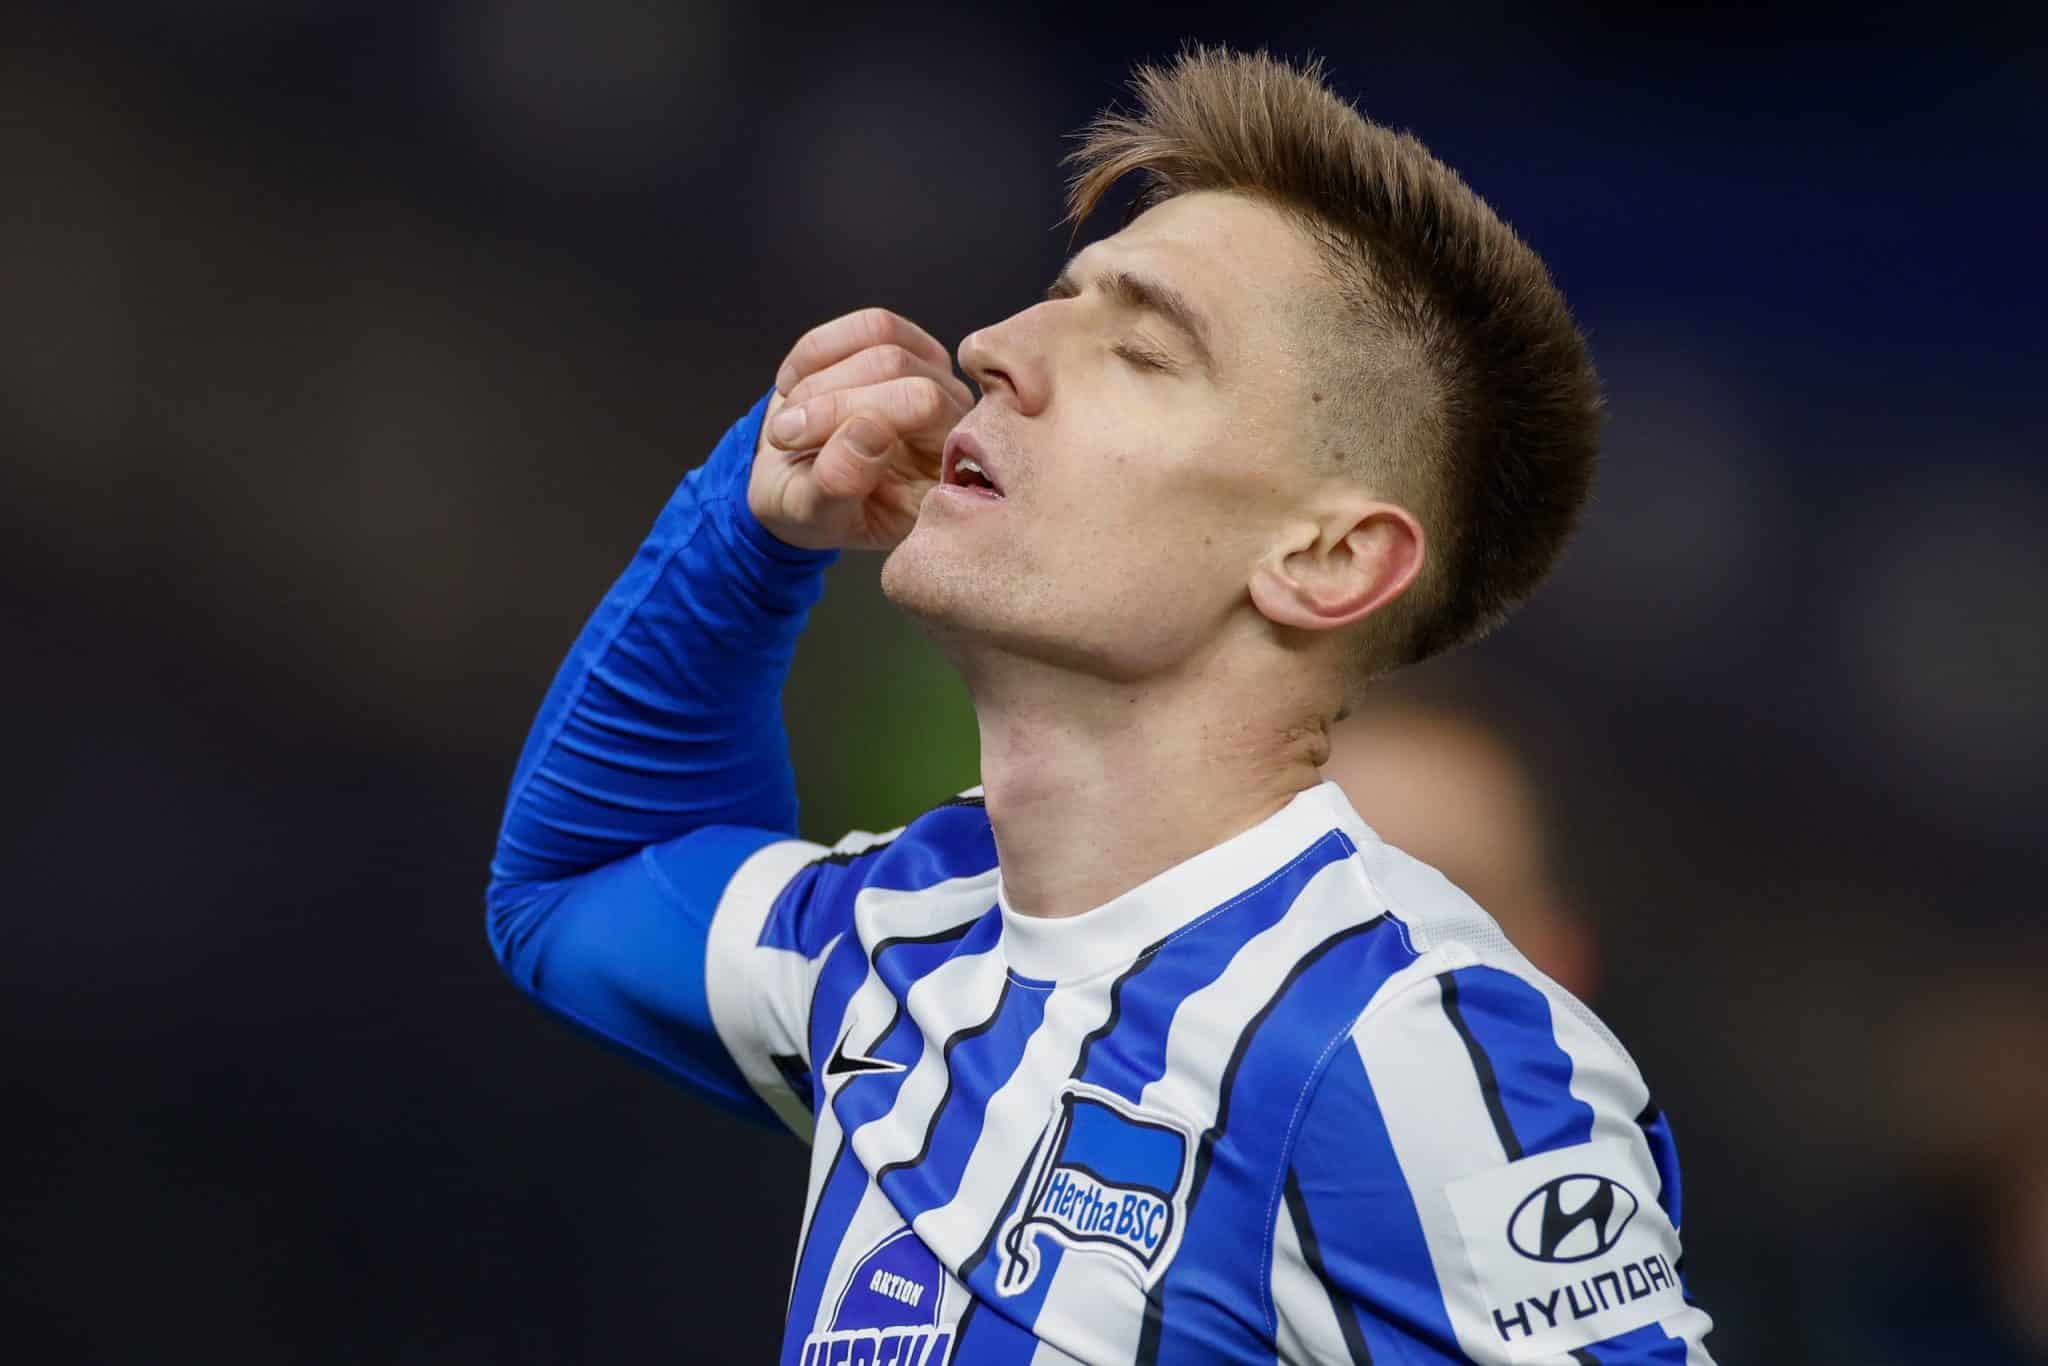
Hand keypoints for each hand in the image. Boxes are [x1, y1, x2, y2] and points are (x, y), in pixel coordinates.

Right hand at [749, 307, 975, 551]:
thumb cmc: (812, 507)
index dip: (855, 410)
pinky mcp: (908, 347)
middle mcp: (953, 418)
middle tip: (784, 433)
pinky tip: (792, 386)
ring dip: (819, 377)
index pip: (924, 406)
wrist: (794, 484)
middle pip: (900, 368)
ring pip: (882, 339)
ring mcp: (934, 378)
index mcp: (945, 470)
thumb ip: (840, 483)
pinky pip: (866, 324)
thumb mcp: (813, 514)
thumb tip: (866, 428)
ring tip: (789, 417)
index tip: (793, 439)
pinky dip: (815, 351)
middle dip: (829, 398)